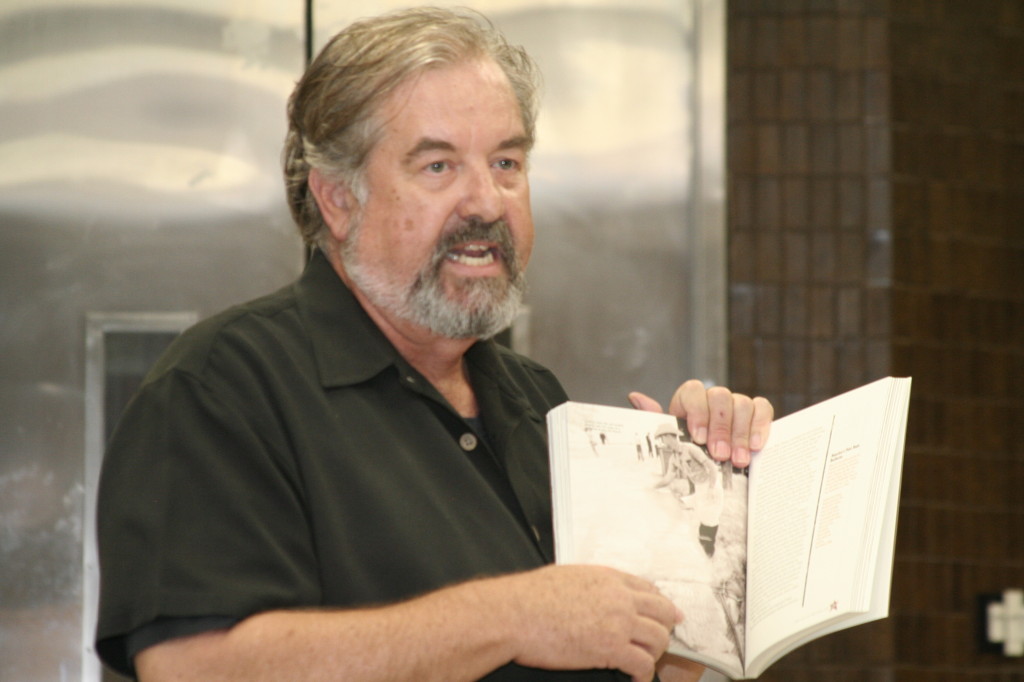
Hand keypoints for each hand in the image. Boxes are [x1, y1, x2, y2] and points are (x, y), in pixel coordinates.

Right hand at [503, 565, 680, 681]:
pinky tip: (635, 678)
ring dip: (655, 652)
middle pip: (663, 612)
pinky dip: (643, 674)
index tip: (667, 615)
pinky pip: (643, 664)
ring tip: (644, 660)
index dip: (661, 605)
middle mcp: (619, 598)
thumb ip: (591, 584)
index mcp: (608, 578)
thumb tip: (595, 593)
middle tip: (659, 641)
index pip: (650, 590)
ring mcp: (618, 623)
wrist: (515, 614)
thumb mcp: (567, 577)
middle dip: (665, 628)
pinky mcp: (611, 648)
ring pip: (658, 638)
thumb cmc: (530, 597)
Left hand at [628, 379, 772, 467]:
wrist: (709, 469)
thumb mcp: (670, 440)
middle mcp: (713, 399)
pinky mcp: (756, 413)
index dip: (697, 411)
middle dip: (720, 428)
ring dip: (740, 433)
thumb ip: (655, 419)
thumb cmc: (687, 452)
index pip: (692, 391)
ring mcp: (736, 404)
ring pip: (742, 403)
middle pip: (720, 397)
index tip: (698, 438)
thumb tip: (636, 397)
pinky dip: (760, 426)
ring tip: (738, 459)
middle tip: (720, 454)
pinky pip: (762, 409)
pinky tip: (755, 446)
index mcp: (689, 401)